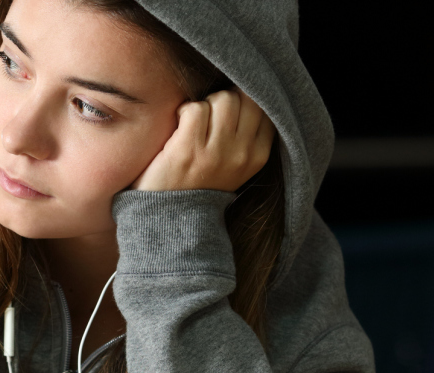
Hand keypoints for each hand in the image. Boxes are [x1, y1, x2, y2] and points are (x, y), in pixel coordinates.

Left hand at [132, 88, 274, 191]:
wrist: (169, 218)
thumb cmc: (199, 183)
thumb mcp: (235, 165)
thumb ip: (246, 135)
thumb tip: (246, 91)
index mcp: (258, 156)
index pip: (264, 108)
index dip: (244, 99)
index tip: (228, 111)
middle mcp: (242, 154)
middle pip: (244, 98)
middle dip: (224, 100)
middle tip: (209, 117)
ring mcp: (215, 153)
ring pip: (222, 100)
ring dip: (204, 104)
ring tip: (194, 123)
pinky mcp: (188, 150)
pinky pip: (195, 108)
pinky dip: (184, 111)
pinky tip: (179, 126)